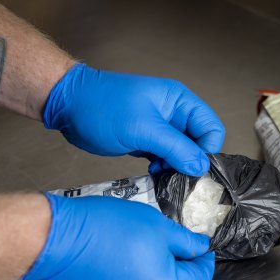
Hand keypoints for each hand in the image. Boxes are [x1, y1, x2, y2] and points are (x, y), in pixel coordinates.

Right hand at [22, 193, 214, 279]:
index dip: (205, 262)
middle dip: (185, 277)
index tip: (204, 250)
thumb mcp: (157, 226)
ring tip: (153, 258)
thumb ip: (185, 241)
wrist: (55, 241)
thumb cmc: (104, 228)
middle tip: (182, 254)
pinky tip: (130, 269)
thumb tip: (200, 247)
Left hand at [42, 64, 224, 175]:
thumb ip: (176, 148)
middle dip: (191, 161)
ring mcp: (160, 128)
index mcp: (179, 102)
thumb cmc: (103, 107)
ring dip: (176, 167)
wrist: (69, 107)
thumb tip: (200, 166)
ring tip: (162, 174)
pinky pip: (165, 157)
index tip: (196, 169)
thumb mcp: (143, 128)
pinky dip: (163, 168)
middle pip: (198, 143)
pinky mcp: (147, 141)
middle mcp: (173, 114)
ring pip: (182, 153)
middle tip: (179, 177)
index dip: (207, 150)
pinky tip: (153, 173)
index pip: (210, 128)